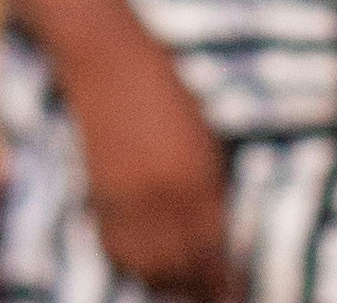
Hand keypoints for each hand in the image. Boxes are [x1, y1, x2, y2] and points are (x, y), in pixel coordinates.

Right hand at [64, 40, 233, 302]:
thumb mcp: (203, 136)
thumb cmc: (163, 84)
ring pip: (148, 265)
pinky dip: (133, 261)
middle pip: (183, 267)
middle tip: (212, 291)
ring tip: (179, 281)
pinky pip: (117, 246)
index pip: (217, 251)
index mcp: (199, 180)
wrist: (104, 57)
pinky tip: (144, 262)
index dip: (227, 278)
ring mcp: (129, 197)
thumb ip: (211, 186)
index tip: (236, 287)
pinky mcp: (100, 192)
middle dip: (199, 286)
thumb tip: (219, 232)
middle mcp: (164, 196)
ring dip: (166, 279)